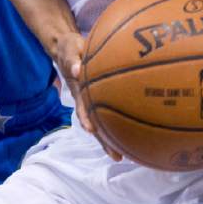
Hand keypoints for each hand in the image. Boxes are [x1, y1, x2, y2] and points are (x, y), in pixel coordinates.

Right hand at [55, 32, 121, 161]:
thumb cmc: (70, 48)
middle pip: (95, 124)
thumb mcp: (69, 49)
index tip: (92, 131)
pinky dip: (120, 123)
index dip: (87, 120)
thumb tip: (76, 70)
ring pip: (103, 123)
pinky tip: (134, 131)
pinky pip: (111, 112)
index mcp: (78, 90)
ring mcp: (92, 100)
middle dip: (104, 141)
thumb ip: (72, 59)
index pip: (82, 108)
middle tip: (117, 156)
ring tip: (127, 154)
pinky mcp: (101, 97)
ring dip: (112, 139)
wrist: (68, 48)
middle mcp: (86, 99)